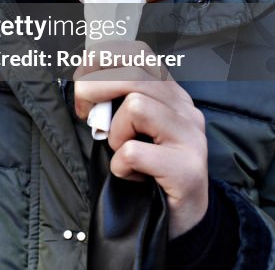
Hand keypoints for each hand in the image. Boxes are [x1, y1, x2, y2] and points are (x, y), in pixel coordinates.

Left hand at [74, 40, 208, 237]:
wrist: (181, 220)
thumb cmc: (149, 169)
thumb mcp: (134, 128)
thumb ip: (118, 101)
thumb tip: (84, 82)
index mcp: (171, 95)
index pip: (138, 53)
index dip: (102, 60)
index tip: (83, 81)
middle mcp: (185, 109)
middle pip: (133, 73)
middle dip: (95, 89)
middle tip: (85, 114)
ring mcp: (191, 138)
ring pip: (137, 106)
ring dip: (115, 132)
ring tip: (122, 151)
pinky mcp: (187, 169)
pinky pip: (133, 152)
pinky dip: (121, 165)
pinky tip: (132, 175)